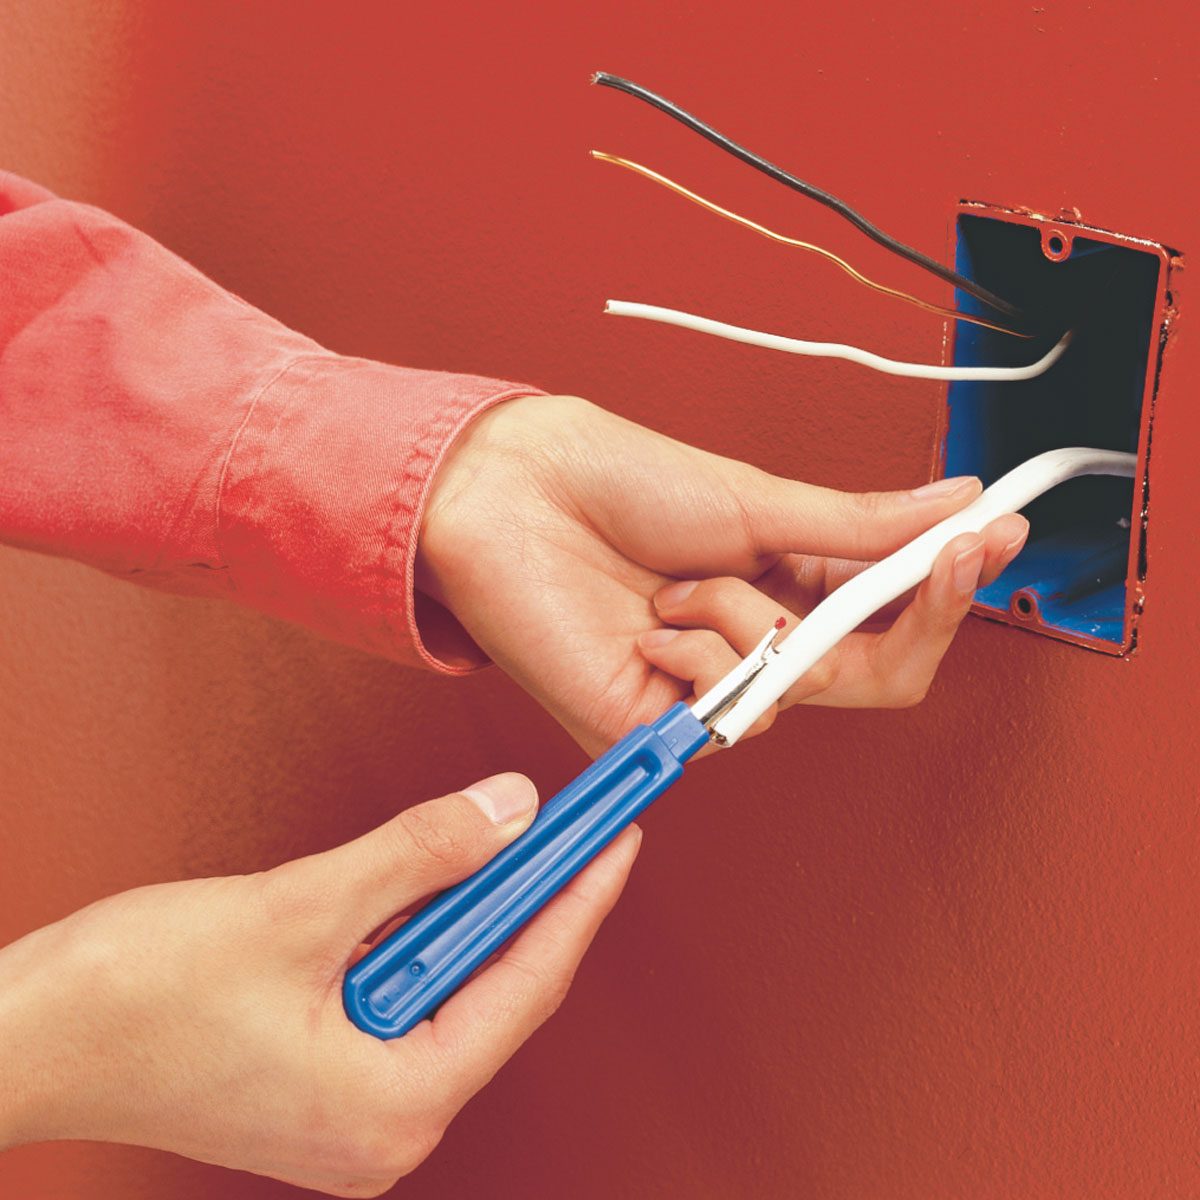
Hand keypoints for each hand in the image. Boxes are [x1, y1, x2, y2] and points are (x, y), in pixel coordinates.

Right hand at [0, 774, 638, 1195]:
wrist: (23, 1041)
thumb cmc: (132, 998)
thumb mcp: (299, 906)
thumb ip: (420, 854)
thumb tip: (512, 809)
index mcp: (393, 1105)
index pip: (526, 985)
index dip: (580, 899)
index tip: (621, 837)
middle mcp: (386, 1129)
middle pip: (498, 992)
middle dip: (538, 902)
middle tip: (584, 827)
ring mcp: (354, 1115)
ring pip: (454, 995)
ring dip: (482, 916)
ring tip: (528, 846)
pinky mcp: (325, 1088)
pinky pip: (408, 1004)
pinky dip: (429, 941)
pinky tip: (446, 892)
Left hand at [418, 396, 1027, 753]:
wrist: (516, 496)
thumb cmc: (619, 483)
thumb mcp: (757, 501)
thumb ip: (860, 526)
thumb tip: (957, 505)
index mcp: (782, 586)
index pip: (892, 618)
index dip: (950, 588)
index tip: (997, 536)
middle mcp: (752, 644)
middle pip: (873, 675)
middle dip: (905, 615)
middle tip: (936, 556)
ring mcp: (706, 692)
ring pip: (797, 688)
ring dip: (746, 616)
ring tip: (677, 580)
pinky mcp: (658, 730)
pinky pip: (729, 713)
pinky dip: (699, 653)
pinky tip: (649, 623)